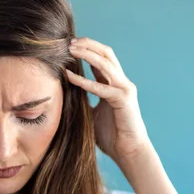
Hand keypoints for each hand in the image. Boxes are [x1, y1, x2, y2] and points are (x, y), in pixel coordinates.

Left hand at [65, 37, 150, 164]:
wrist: (128, 151)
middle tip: (69, 42)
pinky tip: (70, 76)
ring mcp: (124, 89)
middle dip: (88, 45)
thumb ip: (83, 100)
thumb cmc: (111, 135)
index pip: (101, 59)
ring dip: (87, 54)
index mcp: (114, 84)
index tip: (69, 45)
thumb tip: (65, 94)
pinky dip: (84, 81)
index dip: (86, 49)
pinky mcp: (123, 100)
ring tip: (71, 49)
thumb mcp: (92, 113)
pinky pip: (101, 87)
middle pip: (106, 54)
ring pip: (106, 63)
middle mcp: (121, 82)